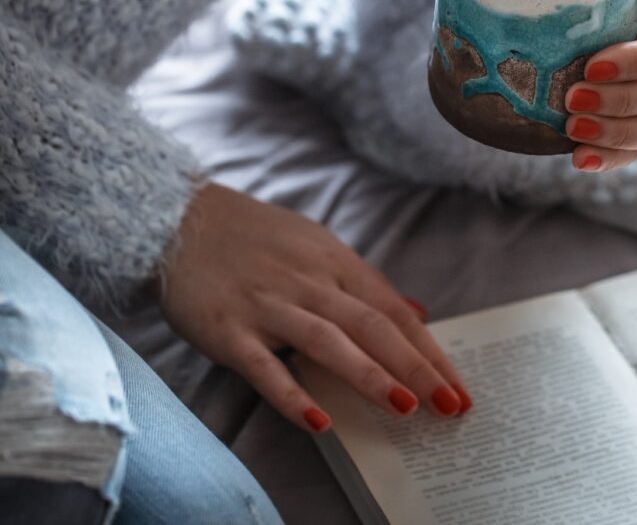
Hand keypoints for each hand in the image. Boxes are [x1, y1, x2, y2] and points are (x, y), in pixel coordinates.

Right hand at [158, 182, 470, 432]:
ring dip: (369, 376)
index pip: (393, 312)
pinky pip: (264, 366)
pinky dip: (292, 394)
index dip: (429, 351)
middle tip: (449, 406)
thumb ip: (365, 285)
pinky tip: (319, 422)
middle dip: (416, 368)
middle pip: (373, 327)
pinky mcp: (228, 329)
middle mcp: (309, 282)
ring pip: (328, 342)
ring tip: (405, 408)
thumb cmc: (254, 238)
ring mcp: (269, 305)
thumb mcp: (318, 247)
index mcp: (336, 263)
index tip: (458, 387)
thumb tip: (416, 313)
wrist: (176, 217)